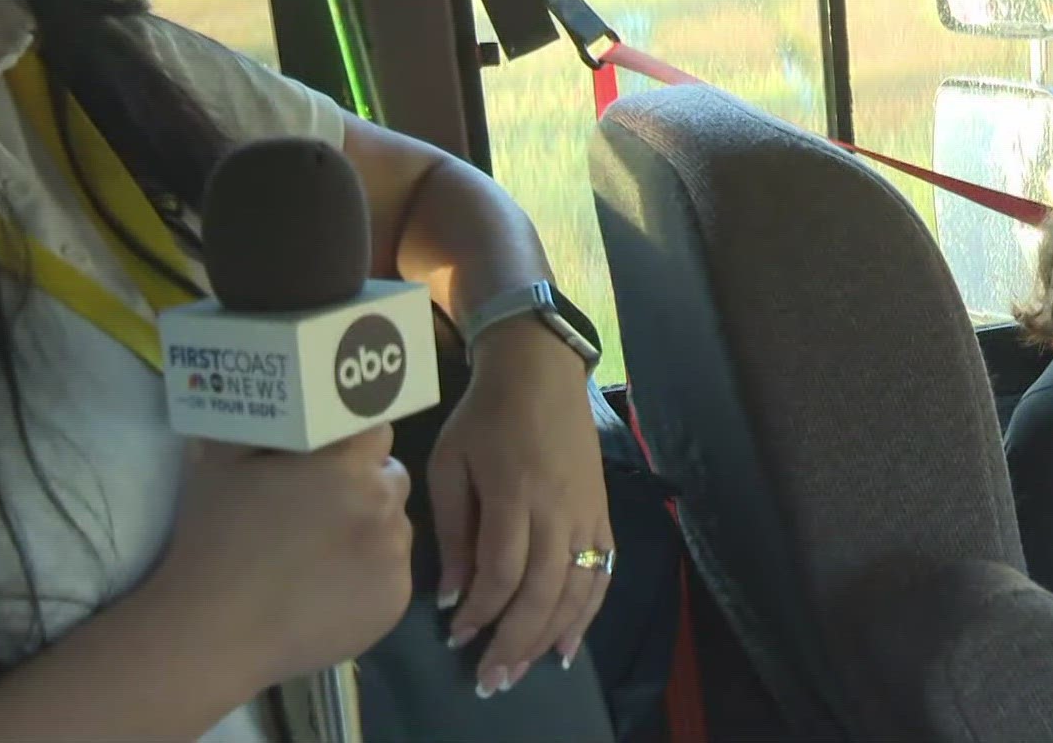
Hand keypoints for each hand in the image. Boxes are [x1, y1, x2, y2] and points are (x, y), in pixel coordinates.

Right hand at [143, 426, 412, 689]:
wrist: (214, 632)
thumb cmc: (214, 541)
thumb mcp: (222, 462)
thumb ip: (261, 423)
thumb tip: (276, 398)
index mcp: (348, 466)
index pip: (376, 431)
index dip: (352, 439)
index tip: (330, 454)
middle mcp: (384, 507)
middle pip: (391, 478)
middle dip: (365, 483)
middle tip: (322, 506)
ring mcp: (394, 557)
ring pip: (395, 527)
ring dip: (370, 530)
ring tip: (323, 553)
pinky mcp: (395, 601)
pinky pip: (392, 574)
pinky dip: (370, 576)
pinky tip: (328, 588)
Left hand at [429, 316, 611, 695]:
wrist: (541, 373)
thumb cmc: (485, 416)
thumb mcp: (450, 462)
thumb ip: (454, 531)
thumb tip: (452, 595)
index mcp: (515, 493)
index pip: (502, 571)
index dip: (481, 612)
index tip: (456, 637)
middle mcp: (558, 510)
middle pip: (543, 591)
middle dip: (515, 641)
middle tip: (491, 679)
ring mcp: (586, 513)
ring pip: (576, 590)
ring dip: (550, 637)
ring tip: (524, 670)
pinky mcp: (602, 514)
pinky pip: (602, 573)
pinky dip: (588, 613)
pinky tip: (569, 646)